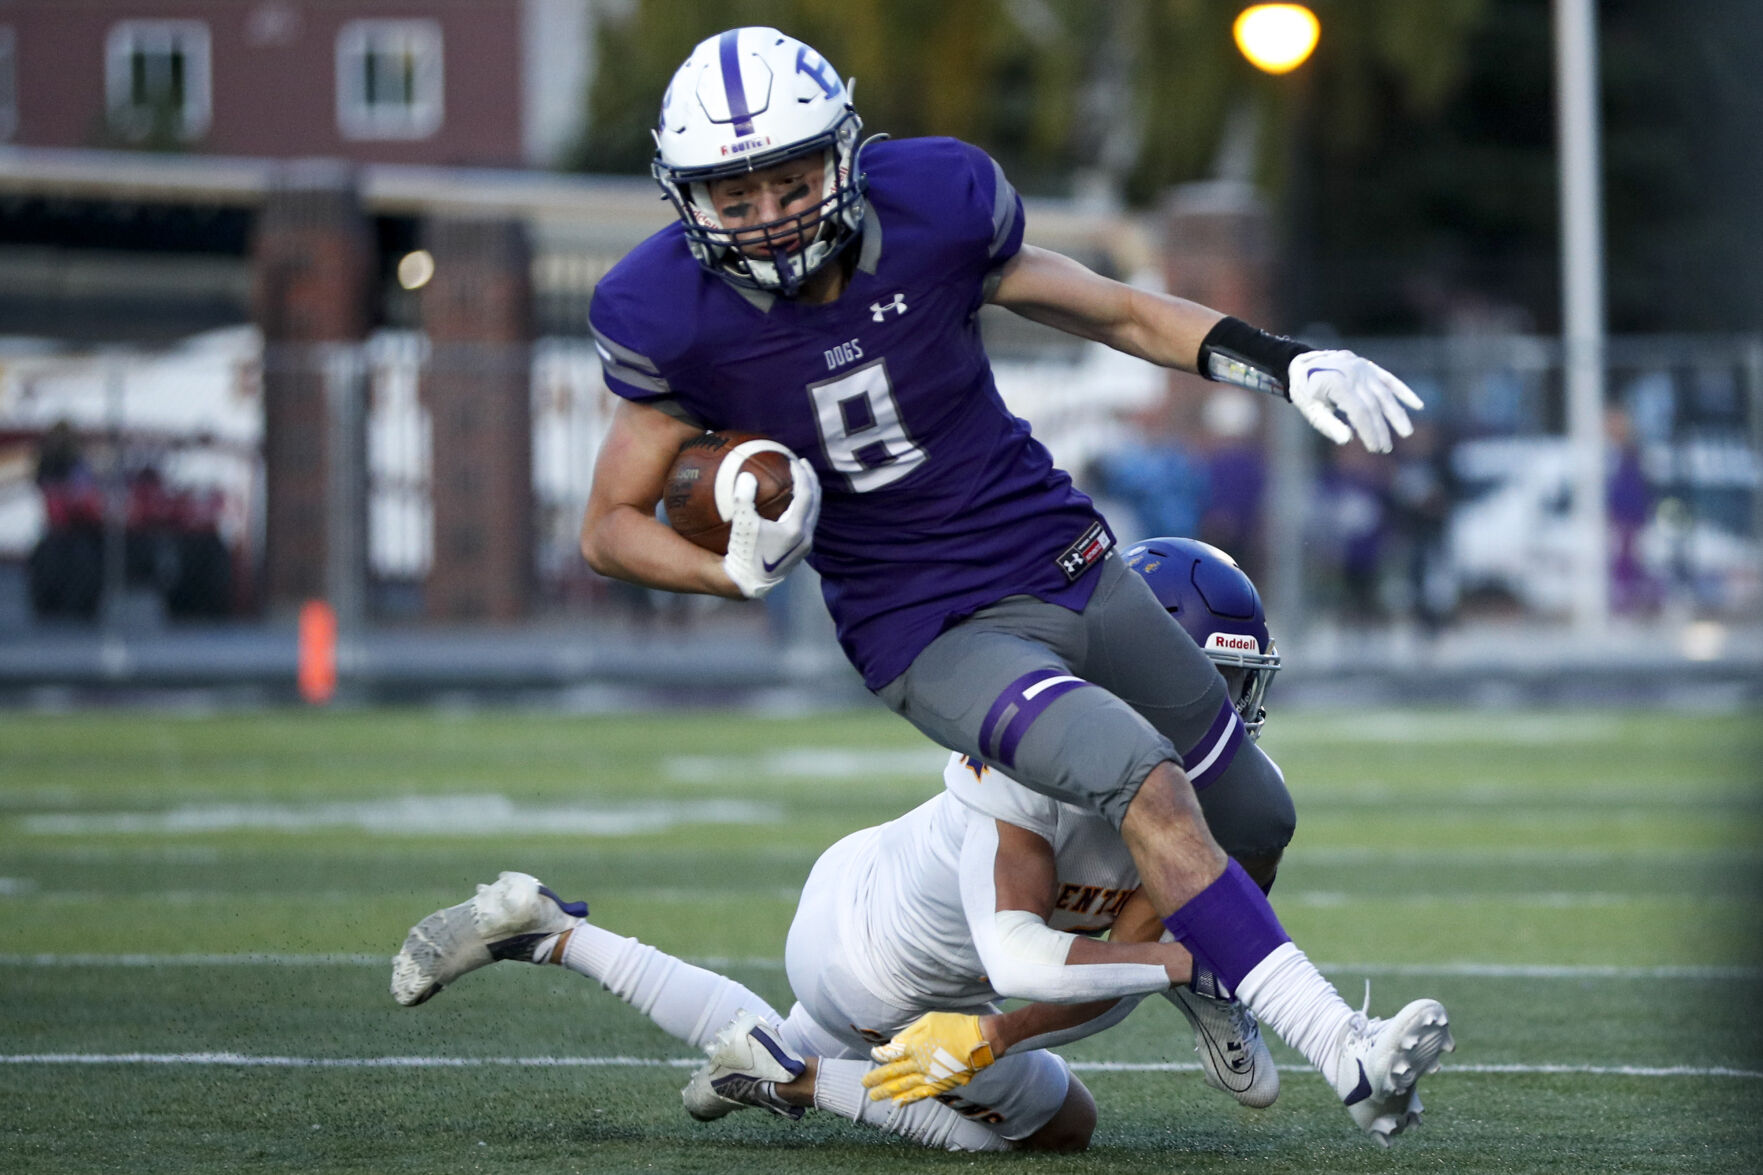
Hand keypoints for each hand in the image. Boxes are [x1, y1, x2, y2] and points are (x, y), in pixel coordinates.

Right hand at [723, 454, 819, 597]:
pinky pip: (808, 521)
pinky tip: (793, 501)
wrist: (750, 581)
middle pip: (816, 501)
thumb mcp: (742, 524)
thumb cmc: (744, 553)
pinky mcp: (802, 550)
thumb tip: (748, 476)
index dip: (802, 474)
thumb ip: (744, 498)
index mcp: (796, 529)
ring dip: (810, 493)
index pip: (806, 494)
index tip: (794, 460)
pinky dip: (805, 506)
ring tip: (801, 479)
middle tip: (803, 464)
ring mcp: (806, 545)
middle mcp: (806, 537)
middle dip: (811, 480)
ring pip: (814, 512)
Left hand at [860, 1012, 996, 1104]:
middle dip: (877, 1078)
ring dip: (886, 1092)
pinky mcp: (940, 1085)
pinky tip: (898, 1103)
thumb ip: (910, 1032)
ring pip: (903, 1086)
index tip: (874, 1055)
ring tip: (873, 1096)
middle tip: (864, 1083)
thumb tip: (895, 1043)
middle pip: (892, 1073)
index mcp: (914, 1046)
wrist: (980, 1041)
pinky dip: (907, 1099)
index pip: (891, 1054)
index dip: (881, 1055)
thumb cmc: (955, 1025)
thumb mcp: (929, 1020)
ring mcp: (928, 1076)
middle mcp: (918, 1064)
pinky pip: (920, 1094)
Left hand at [1286, 350, 1423, 453]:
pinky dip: (1403, 392)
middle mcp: (1353, 373)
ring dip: (1397, 414)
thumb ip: (1328, 425)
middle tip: (1386, 448)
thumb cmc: (1305, 392)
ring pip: (1385, 393)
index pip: (1360, 412)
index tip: (1374, 448)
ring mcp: (1363, 368)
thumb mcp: (1311, 410)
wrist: (1301, 363)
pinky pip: (1389, 379)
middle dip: (1381, 428)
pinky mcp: (1369, 366)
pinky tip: (1417, 405)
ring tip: (1406, 432)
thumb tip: (1348, 440)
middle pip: (1373, 405)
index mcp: (1337, 383)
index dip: (1369, 431)